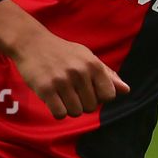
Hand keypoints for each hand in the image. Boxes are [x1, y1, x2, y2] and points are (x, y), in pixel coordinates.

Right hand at [11, 30, 130, 119]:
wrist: (31, 43)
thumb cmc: (62, 52)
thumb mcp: (87, 57)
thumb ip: (107, 74)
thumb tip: (126, 90)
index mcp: (93, 64)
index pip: (109, 95)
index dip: (99, 97)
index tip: (88, 90)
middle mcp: (79, 72)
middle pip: (91, 107)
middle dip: (82, 103)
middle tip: (71, 91)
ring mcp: (62, 81)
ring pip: (76, 112)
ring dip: (69, 108)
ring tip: (61, 95)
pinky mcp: (45, 89)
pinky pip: (60, 114)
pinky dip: (57, 111)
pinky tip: (53, 100)